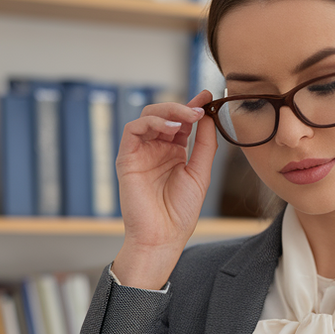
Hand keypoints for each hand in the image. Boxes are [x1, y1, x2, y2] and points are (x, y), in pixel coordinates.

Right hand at [112, 88, 217, 286]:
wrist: (163, 237)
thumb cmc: (180, 212)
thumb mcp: (200, 174)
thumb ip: (204, 145)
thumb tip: (208, 116)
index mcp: (173, 152)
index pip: (182, 122)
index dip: (193, 107)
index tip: (208, 96)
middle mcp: (156, 149)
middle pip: (165, 114)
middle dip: (182, 106)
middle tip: (199, 106)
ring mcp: (140, 152)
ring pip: (148, 116)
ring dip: (168, 110)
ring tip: (187, 116)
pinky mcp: (127, 158)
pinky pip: (133, 129)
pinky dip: (151, 121)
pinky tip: (170, 126)